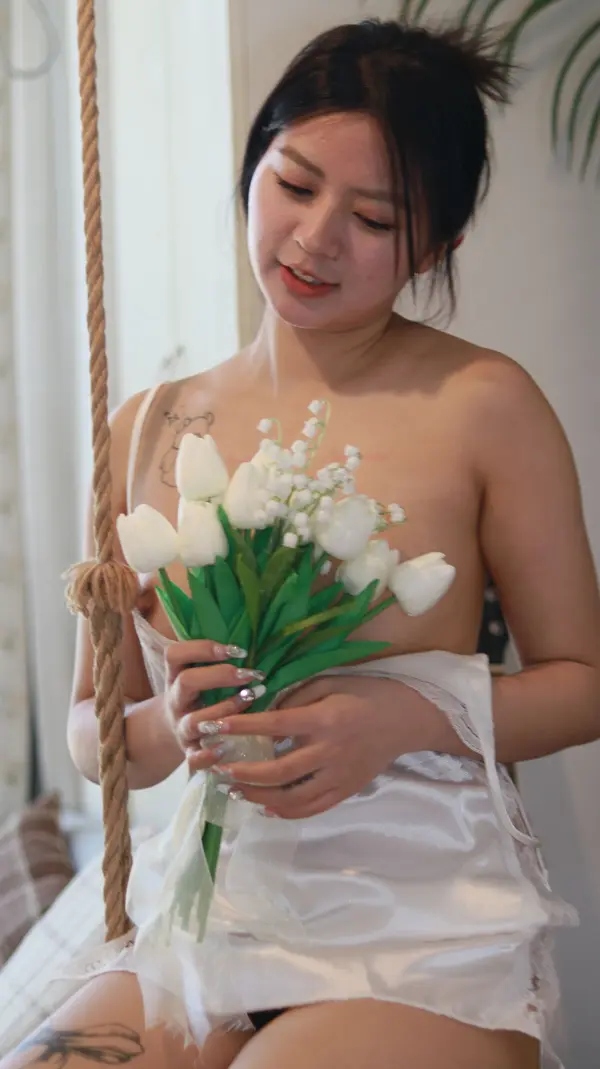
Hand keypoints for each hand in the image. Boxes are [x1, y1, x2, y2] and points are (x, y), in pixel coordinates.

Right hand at [163, 640, 265, 773]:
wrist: (169, 731)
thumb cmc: (197, 696)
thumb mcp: (198, 676)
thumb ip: (216, 661)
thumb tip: (260, 639)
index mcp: (175, 676)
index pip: (175, 654)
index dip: (203, 649)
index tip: (237, 650)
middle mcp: (175, 700)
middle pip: (186, 682)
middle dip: (220, 676)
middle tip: (251, 674)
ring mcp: (180, 727)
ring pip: (194, 720)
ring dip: (224, 710)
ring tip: (251, 700)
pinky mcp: (188, 752)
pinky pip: (193, 758)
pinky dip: (208, 755)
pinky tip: (228, 747)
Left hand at [209, 675, 418, 818]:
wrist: (408, 718)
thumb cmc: (367, 693)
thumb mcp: (331, 683)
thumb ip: (297, 698)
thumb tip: (264, 713)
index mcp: (325, 720)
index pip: (275, 726)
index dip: (241, 727)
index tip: (215, 727)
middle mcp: (330, 752)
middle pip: (279, 771)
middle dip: (243, 772)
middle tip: (218, 768)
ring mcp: (339, 776)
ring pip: (292, 797)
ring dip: (259, 796)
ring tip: (235, 790)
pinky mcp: (347, 790)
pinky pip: (313, 808)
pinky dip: (287, 811)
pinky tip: (266, 806)